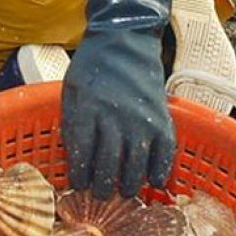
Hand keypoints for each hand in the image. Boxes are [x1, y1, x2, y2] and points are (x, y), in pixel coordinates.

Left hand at [61, 28, 176, 198]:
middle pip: (108, 165)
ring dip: (128, 185)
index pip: (82, 153)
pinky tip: (152, 182)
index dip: (79, 175)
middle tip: (100, 195)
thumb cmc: (93, 66)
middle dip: (103, 187)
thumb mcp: (71, 91)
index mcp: (87, 109)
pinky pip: (164, 154)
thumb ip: (73, 124)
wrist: (126, 39)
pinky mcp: (163, 119)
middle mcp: (115, 117)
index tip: (78, 185)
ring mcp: (142, 119)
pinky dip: (159, 172)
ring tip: (123, 192)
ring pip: (135, 165)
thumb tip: (76, 160)